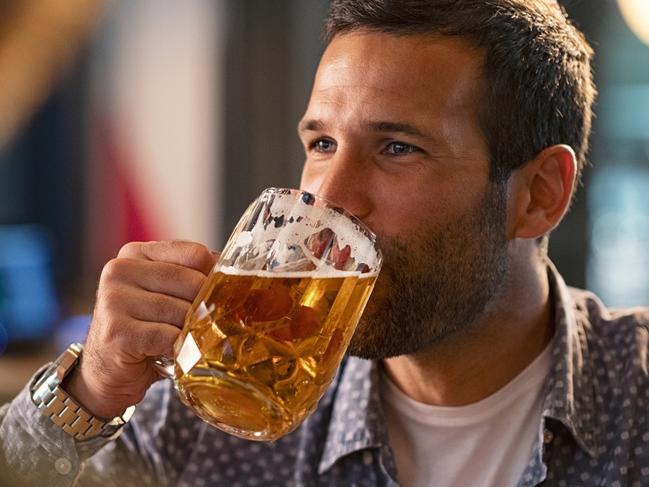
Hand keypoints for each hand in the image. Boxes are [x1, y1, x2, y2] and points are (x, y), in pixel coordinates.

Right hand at [63, 240, 216, 417]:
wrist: (107, 372)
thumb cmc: (145, 329)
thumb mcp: (166, 294)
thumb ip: (193, 277)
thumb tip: (235, 276)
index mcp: (136, 253)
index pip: (195, 254)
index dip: (212, 278)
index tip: (214, 296)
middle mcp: (120, 270)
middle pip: (192, 282)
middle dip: (204, 308)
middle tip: (201, 324)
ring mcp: (114, 299)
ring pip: (182, 311)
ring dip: (190, 331)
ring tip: (183, 339)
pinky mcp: (117, 330)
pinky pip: (169, 336)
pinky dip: (178, 348)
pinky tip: (170, 353)